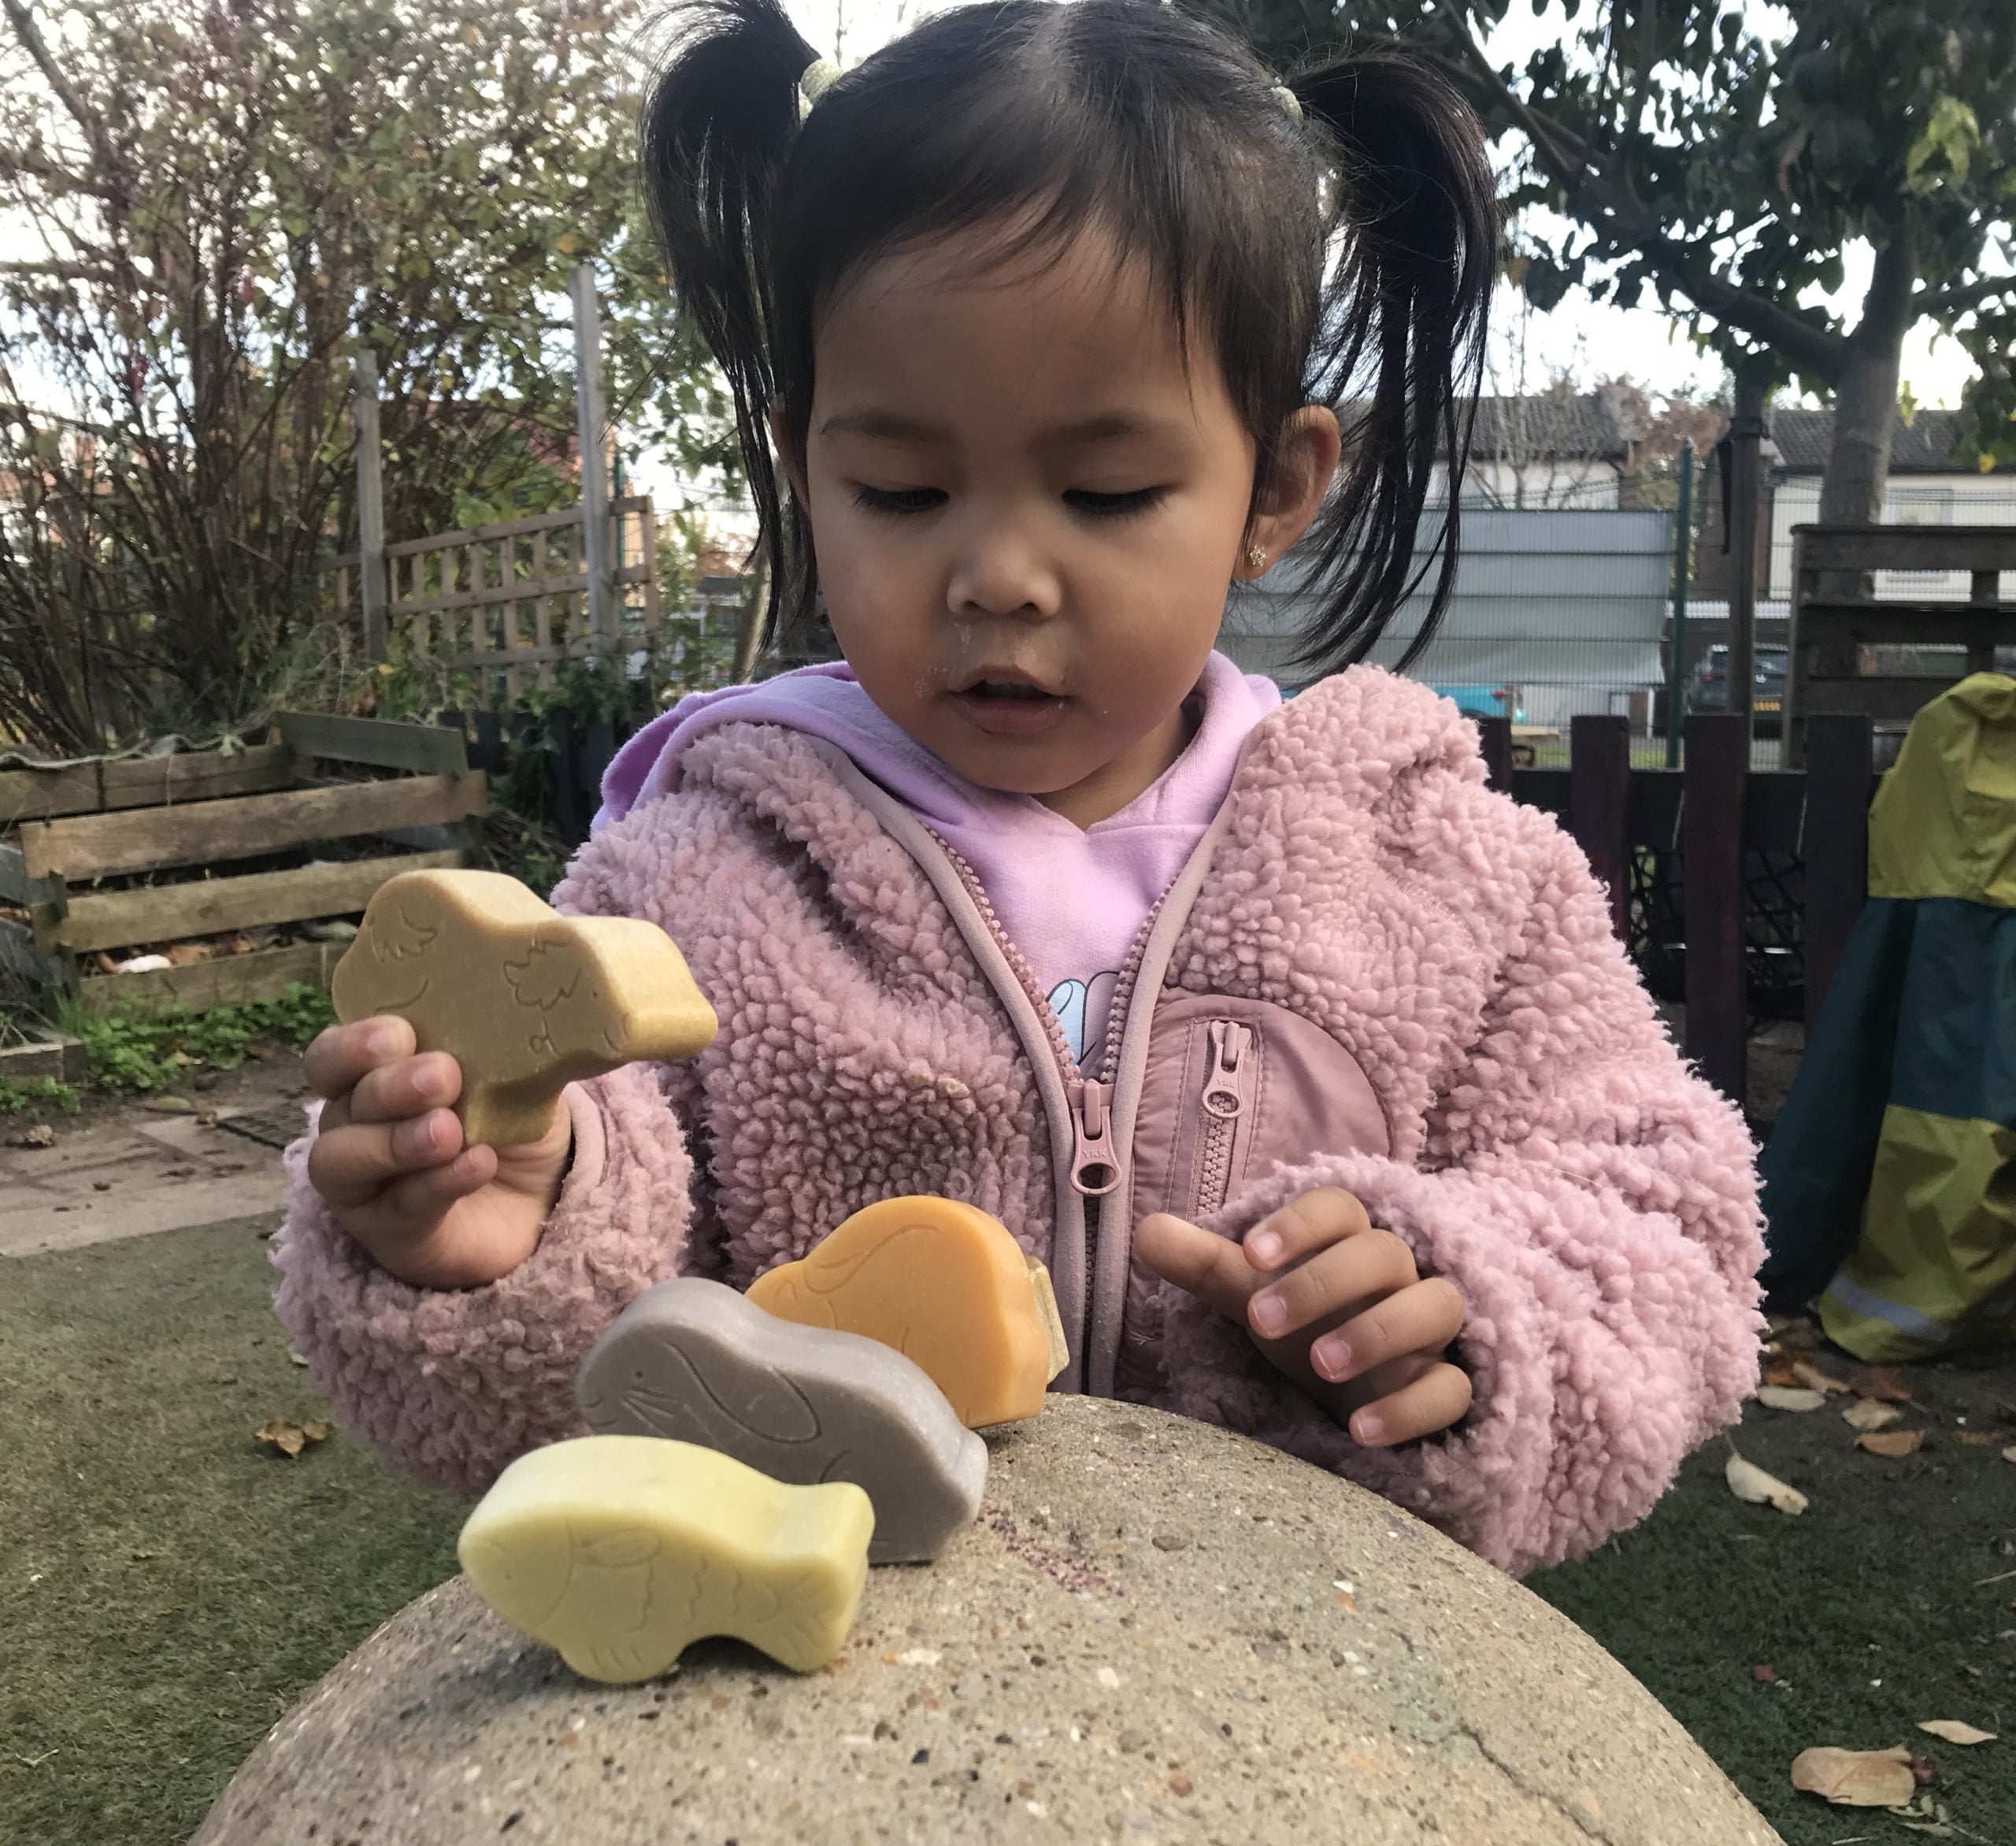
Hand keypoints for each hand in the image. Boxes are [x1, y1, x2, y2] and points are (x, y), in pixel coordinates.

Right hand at [303, 1016, 573, 1289]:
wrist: (540, 1196)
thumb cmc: (509, 1121)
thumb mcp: (514, 1077)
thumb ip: (499, 1052)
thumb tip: (517, 1023)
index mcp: (372, 1077)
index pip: (332, 1057)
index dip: (353, 1045)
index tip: (400, 1035)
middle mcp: (352, 1127)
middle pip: (341, 1104)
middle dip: (389, 1087)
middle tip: (442, 1077)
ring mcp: (363, 1183)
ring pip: (342, 1160)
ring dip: (395, 1141)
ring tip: (448, 1131)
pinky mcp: (389, 1231)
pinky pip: (401, 1205)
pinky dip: (440, 1181)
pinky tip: (478, 1163)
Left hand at [1134, 1187, 1469, 1444]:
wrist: (1361, 1387)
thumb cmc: (1305, 1323)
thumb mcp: (1253, 1293)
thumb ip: (1204, 1264)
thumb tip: (1146, 1231)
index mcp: (1348, 1240)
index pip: (1338, 1208)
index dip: (1299, 1224)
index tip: (1251, 1253)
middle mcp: (1399, 1276)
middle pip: (1383, 1253)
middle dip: (1323, 1282)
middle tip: (1261, 1321)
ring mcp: (1431, 1331)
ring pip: (1435, 1307)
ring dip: (1379, 1332)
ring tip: (1320, 1367)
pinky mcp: (1450, 1386)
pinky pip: (1452, 1390)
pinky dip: (1411, 1408)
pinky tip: (1361, 1432)